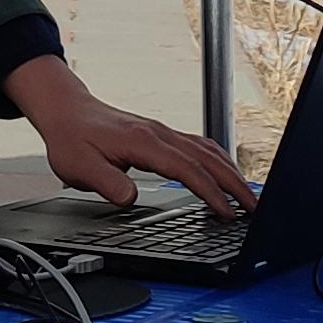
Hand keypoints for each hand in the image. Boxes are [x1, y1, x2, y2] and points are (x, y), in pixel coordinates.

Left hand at [3, 54, 251, 215]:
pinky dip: (218, 161)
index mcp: (143, 142)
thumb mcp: (78, 166)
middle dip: (234, 183)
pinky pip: (198, 146)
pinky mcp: (161, 135)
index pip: (186, 169)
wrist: (66, 110)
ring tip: (248, 197)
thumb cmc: (71, 138)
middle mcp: (158, 134)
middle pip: (207, 158)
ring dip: (230, 172)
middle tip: (255, 209)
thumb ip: (106, 182)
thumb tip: (131, 199)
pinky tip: (225, 173)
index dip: (209, 192)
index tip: (226, 213)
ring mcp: (162, 132)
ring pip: (207, 150)